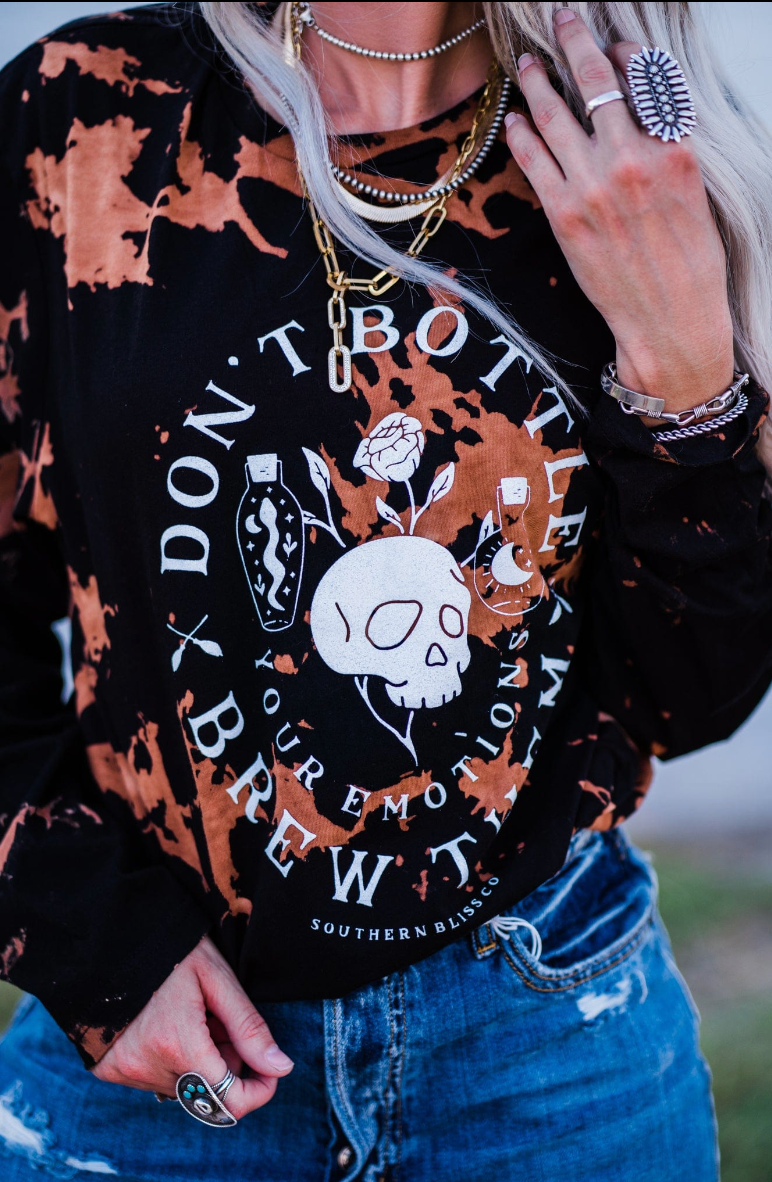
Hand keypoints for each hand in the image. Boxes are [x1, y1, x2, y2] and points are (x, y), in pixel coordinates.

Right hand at [92, 935, 292, 1116]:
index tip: (270, 1069)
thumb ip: (249, 1028)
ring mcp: (124, 1071)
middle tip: (220, 1020)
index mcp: (177, 1043)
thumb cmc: (174, 950)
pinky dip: (173, 1062)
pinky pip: (157, 1080)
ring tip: (193, 1018)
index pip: (228, 1102)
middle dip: (227, 1064)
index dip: (258, 1091)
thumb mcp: (218, 979)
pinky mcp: (109, 1070)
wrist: (115, 939)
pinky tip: (169, 1026)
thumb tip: (280, 1068)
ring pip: (183, 1089)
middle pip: (208, 1093)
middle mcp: (146, 1067)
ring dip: (199, 1063)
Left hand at [505, 7, 734, 411]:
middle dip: (574, 42)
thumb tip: (644, 113)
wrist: (668, 320)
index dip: (622, 52)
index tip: (610, 43)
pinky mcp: (563, 213)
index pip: (644, 77)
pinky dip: (520, 132)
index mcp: (674, 148)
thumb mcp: (697, 193)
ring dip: (537, 82)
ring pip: (556, 114)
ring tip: (526, 66)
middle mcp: (632, 158)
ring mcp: (593, 185)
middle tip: (561, 19)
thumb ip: (668, 147)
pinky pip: (533, 158)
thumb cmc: (689, 263)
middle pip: (595, 82)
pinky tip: (513, 119)